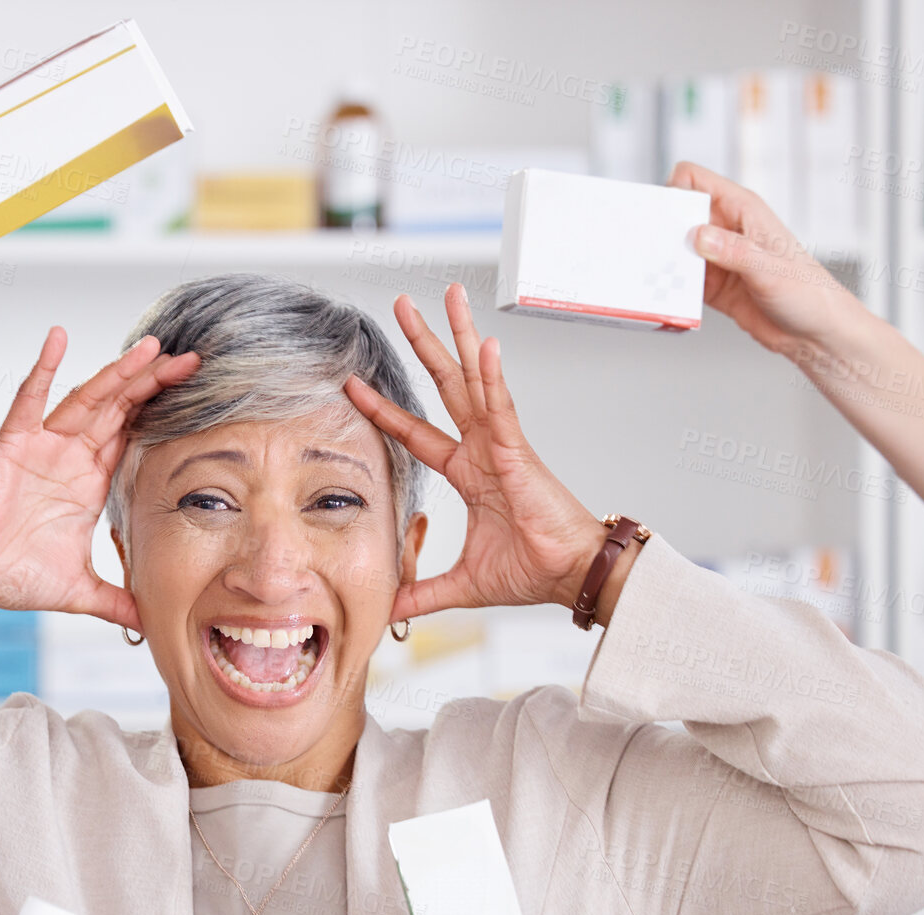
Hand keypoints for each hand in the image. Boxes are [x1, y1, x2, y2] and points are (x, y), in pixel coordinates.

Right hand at [0, 327, 199, 625]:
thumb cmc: (12, 575)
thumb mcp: (80, 590)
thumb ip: (117, 603)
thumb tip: (149, 626)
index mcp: (89, 482)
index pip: (133, 436)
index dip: (162, 414)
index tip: (197, 393)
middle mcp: (71, 457)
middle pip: (120, 409)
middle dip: (153, 384)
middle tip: (189, 359)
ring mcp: (43, 446)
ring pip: (87, 400)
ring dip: (117, 373)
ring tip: (148, 348)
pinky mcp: (12, 444)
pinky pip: (29, 400)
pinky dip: (44, 368)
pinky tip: (58, 339)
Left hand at [343, 285, 623, 623]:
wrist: (570, 577)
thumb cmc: (532, 572)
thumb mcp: (461, 584)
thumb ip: (422, 593)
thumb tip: (388, 609)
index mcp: (470, 472)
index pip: (416, 433)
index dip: (385, 410)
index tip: (354, 385)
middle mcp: (484, 449)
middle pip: (445, 386)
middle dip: (424, 345)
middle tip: (402, 306)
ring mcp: (503, 445)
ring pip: (474, 380)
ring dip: (459, 338)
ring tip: (447, 296)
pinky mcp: (520, 453)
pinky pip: (502, 408)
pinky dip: (492, 376)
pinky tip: (484, 345)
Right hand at [667, 161, 865, 354]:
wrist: (814, 332)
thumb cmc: (807, 292)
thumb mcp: (770, 268)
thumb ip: (734, 251)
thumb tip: (698, 236)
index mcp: (742, 210)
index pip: (694, 181)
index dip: (674, 192)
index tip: (663, 218)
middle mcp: (726, 229)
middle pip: (678, 214)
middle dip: (660, 228)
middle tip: (649, 249)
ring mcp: (716, 258)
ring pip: (675, 248)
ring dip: (663, 260)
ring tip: (652, 276)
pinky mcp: (711, 286)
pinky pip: (680, 280)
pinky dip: (670, 286)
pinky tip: (666, 296)